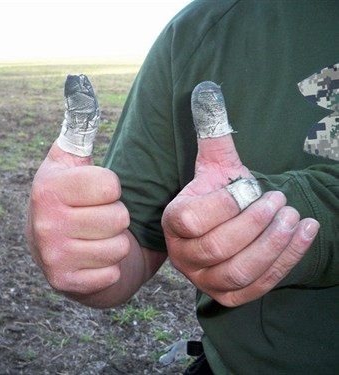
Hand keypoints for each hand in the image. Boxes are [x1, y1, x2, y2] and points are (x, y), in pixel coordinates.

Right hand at [26, 75, 130, 298]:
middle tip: (94, 219)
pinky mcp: (64, 282)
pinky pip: (111, 273)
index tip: (94, 193)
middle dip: (114, 218)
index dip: (110, 188)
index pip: (111, 185)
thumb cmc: (71, 200)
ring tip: (93, 238)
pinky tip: (91, 260)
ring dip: (113, 243)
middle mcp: (44, 222)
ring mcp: (52, 256)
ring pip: (118, 246)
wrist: (58, 251)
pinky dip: (107, 268)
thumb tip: (78, 80)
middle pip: (118, 217)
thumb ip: (79, 126)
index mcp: (47, 186)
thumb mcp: (70, 161)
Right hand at [162, 82, 319, 306]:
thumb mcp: (215, 163)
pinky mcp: (228, 295)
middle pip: (216, 248)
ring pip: (238, 271)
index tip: (251, 185)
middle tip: (278, 199)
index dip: (224, 204)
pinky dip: (285, 262)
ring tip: (294, 216)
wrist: (226, 227)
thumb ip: (211, 128)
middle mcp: (182, 254)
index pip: (190, 220)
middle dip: (254, 223)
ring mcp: (204, 279)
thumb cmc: (220, 192)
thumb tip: (207, 88)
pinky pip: (256, 287)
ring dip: (272, 244)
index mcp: (173, 221)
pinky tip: (306, 232)